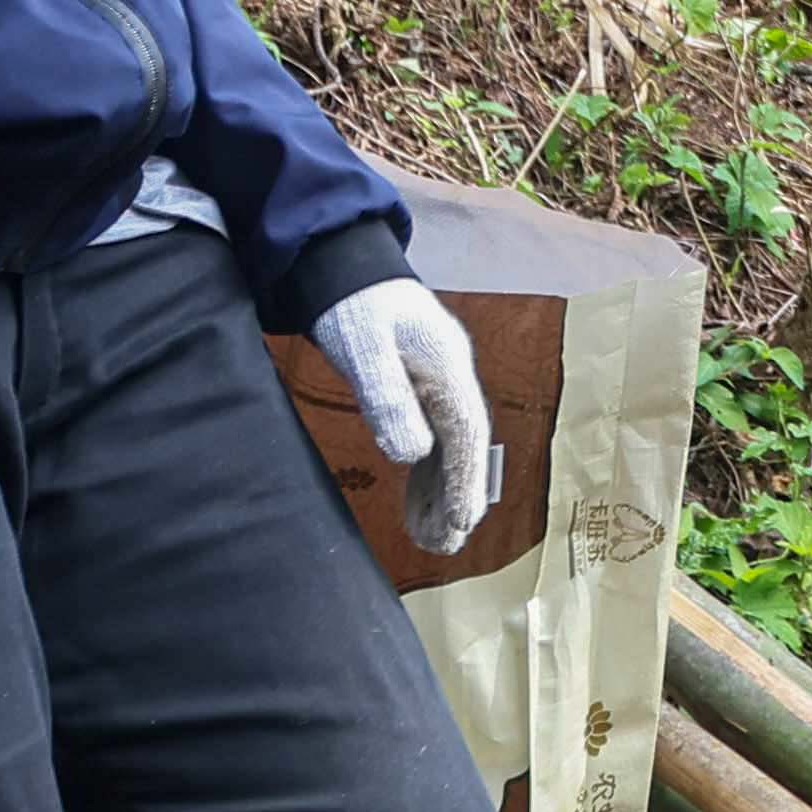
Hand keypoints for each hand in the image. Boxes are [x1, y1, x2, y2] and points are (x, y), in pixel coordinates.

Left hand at [310, 279, 502, 557]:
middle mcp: (451, 378)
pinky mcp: (420, 391)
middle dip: (461, 497)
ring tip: (432, 541)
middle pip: (465, 447)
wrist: (344, 267)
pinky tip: (419, 508)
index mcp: (447, 367)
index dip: (465, 481)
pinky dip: (428, 477)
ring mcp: (438, 385)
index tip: (460, 523)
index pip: (467, 433)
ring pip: (450, 449)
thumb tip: (411, 456)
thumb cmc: (354, 304)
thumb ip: (387, 399)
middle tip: (447, 545)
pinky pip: (433, 441)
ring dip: (443, 494)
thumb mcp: (364, 347)